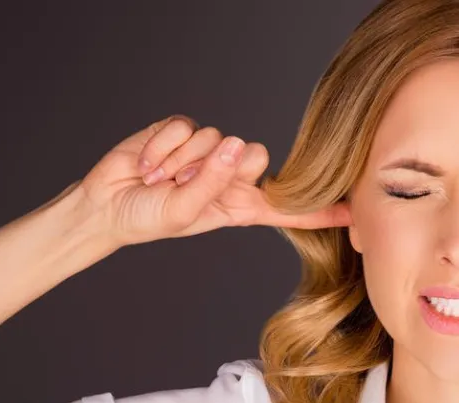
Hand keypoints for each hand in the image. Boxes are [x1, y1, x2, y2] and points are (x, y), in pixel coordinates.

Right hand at [77, 114, 350, 247]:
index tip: (352, 215)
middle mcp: (229, 176)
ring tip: (160, 181)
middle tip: (189, 183)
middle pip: (255, 155)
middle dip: (225, 167)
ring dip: (181, 163)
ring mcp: (207, 151)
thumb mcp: (184, 212)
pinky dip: (163, 149)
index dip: (317, 211)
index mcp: (239, 205)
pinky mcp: (182, 131)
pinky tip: (149, 165)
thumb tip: (235, 144)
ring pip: (216, 139)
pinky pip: (186, 128)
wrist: (106, 205)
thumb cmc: (148, 217)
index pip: (286, 208)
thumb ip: (212, 181)